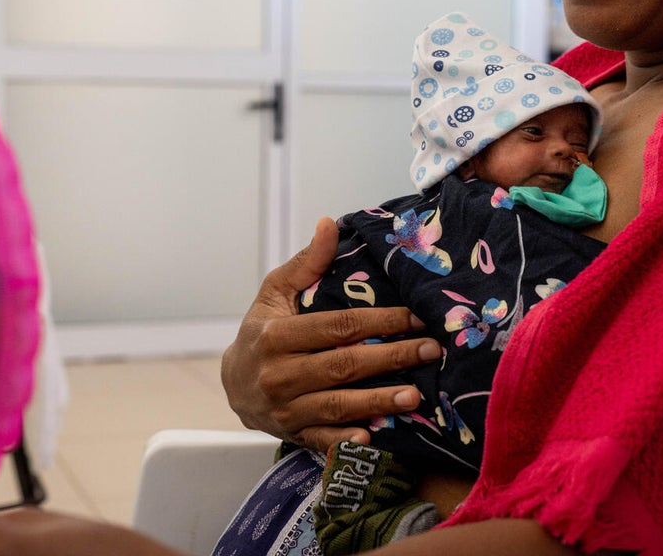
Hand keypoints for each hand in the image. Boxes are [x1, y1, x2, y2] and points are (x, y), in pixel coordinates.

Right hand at [221, 218, 441, 451]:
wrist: (232, 384)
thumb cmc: (261, 330)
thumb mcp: (275, 292)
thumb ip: (305, 262)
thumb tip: (329, 223)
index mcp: (275, 335)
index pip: (336, 326)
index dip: (378, 321)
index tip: (414, 316)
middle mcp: (278, 374)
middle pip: (343, 365)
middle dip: (391, 357)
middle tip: (430, 350)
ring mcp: (284, 408)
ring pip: (337, 404)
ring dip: (378, 401)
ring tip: (415, 395)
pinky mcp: (292, 434)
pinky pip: (323, 439)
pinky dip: (346, 438)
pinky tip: (374, 435)